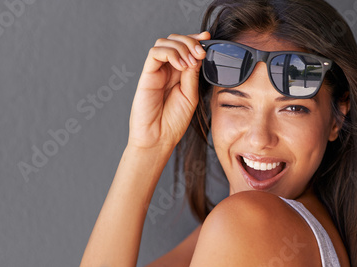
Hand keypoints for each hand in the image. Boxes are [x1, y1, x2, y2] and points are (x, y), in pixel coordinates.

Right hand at [127, 32, 210, 150]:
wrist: (159, 138)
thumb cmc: (174, 121)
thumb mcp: (191, 95)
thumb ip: (193, 74)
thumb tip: (198, 54)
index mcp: (179, 73)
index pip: (186, 47)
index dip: (196, 39)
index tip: (209, 38)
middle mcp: (167, 69)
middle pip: (175, 40)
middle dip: (190, 41)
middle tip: (201, 53)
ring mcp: (156, 71)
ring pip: (165, 42)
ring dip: (181, 47)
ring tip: (190, 63)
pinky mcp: (147, 75)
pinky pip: (155, 53)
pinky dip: (170, 54)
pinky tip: (180, 66)